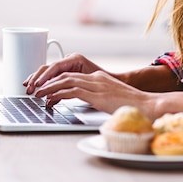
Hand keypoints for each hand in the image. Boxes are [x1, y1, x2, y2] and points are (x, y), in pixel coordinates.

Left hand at [24, 52, 149, 113]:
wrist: (148, 105)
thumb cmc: (133, 107)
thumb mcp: (112, 100)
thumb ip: (99, 99)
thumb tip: (92, 106)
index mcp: (99, 78)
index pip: (72, 76)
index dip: (56, 80)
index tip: (44, 88)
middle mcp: (96, 78)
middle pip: (66, 75)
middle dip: (48, 81)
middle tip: (35, 88)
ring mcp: (97, 85)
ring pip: (66, 81)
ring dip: (49, 87)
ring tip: (37, 93)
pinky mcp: (97, 94)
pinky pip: (73, 91)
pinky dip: (58, 93)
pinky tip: (50, 98)